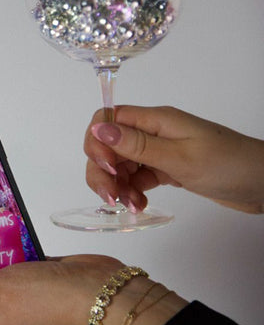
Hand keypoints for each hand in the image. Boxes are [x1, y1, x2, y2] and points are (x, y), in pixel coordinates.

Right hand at [84, 105, 263, 213]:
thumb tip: (98, 128)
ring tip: (131, 206)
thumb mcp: (180, 157)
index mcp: (154, 120)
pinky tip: (139, 205)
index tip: (107, 167)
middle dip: (102, 170)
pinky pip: (136, 178)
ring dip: (117, 185)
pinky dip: (132, 192)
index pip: (108, 118)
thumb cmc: (228, 165)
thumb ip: (137, 145)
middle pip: (108, 145)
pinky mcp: (165, 169)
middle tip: (111, 197)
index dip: (97, 141)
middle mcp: (152, 132)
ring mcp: (158, 151)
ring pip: (119, 164)